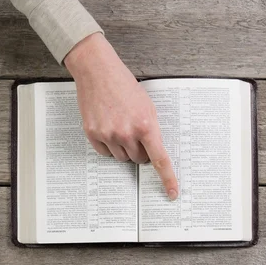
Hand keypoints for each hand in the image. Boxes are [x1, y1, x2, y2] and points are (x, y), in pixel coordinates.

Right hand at [64, 33, 177, 199]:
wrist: (98, 71)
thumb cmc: (124, 86)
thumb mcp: (147, 107)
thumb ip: (151, 130)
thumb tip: (152, 153)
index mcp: (146, 124)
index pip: (160, 159)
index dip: (168, 179)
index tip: (172, 193)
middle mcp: (127, 133)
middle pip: (139, 160)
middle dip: (140, 151)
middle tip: (135, 133)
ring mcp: (109, 134)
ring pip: (122, 158)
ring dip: (124, 149)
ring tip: (120, 126)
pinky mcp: (93, 134)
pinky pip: (105, 153)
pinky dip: (109, 146)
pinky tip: (108, 128)